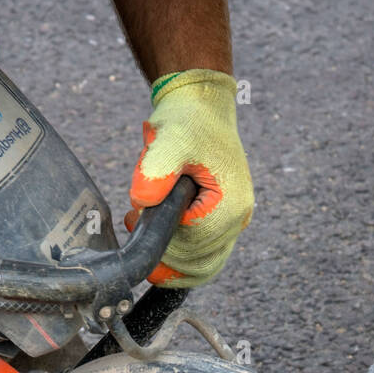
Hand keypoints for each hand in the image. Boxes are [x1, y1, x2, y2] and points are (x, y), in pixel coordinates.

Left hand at [125, 69, 253, 287]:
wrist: (202, 106)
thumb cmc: (188, 120)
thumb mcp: (169, 139)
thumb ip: (155, 171)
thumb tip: (141, 201)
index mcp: (230, 204)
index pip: (192, 244)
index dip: (161, 238)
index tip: (136, 217)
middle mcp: (238, 219)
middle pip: (197, 261)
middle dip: (163, 247)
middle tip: (135, 220)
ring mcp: (233, 225)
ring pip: (202, 267)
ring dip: (170, 258)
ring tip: (144, 227)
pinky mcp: (223, 225)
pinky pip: (204, 259)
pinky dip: (181, 260)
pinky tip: (159, 244)